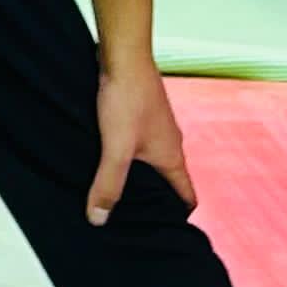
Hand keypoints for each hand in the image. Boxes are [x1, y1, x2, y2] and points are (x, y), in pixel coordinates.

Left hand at [90, 58, 193, 226]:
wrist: (124, 55)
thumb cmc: (126, 99)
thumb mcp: (115, 148)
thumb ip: (108, 184)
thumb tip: (99, 220)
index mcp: (173, 158)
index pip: (187, 196)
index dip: (178, 217)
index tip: (164, 232)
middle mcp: (171, 143)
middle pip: (170, 180)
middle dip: (156, 198)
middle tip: (134, 216)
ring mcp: (158, 127)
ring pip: (154, 160)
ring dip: (140, 175)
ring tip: (117, 189)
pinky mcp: (142, 113)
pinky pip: (141, 142)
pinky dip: (130, 154)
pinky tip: (108, 154)